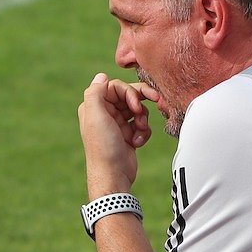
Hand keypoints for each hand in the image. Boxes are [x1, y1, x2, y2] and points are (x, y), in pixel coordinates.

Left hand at [79, 73, 159, 197]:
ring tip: (139, 132)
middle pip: (129, 96)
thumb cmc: (104, 147)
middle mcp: (105, 113)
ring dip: (143, 120)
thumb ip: (95, 93)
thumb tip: (101, 75)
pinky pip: (141, 125)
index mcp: (95, 106)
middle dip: (140, 104)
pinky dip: (143, 133)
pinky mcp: (127, 135)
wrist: (114, 175)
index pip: (117, 87)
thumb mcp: (96, 117)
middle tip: (155, 103)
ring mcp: (117, 124)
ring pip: (138, 110)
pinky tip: (137, 143)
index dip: (130, 93)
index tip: (137, 105)